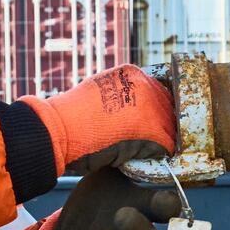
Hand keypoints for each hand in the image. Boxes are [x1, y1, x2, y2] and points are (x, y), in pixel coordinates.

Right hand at [24, 65, 177, 172]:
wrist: (61, 129)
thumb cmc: (72, 116)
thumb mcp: (98, 90)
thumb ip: (118, 94)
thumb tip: (128, 109)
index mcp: (131, 73)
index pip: (156, 89)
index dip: (153, 108)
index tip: (146, 121)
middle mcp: (145, 85)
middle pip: (167, 106)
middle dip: (160, 123)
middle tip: (148, 139)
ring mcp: (152, 106)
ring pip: (169, 126)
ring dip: (159, 139)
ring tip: (142, 149)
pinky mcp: (153, 130)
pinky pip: (166, 145)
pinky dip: (156, 154)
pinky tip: (140, 157)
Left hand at [35, 169, 183, 229]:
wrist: (71, 227)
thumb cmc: (98, 196)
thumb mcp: (108, 172)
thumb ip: (121, 156)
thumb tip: (137, 129)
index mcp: (140, 206)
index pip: (165, 207)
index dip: (169, 205)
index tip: (164, 199)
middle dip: (137, 228)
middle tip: (121, 213)